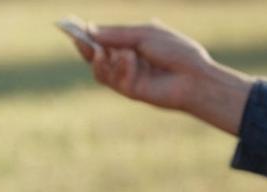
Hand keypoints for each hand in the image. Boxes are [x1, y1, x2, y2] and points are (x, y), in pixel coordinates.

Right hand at [72, 21, 254, 134]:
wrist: (194, 76)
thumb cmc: (176, 51)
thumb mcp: (145, 34)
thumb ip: (117, 34)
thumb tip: (89, 30)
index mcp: (131, 43)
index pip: (103, 39)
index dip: (87, 33)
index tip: (72, 25)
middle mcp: (125, 60)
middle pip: (96, 55)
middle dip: (85, 46)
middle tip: (76, 38)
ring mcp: (126, 76)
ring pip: (99, 69)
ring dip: (99, 59)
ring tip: (99, 51)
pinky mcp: (128, 90)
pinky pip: (112, 78)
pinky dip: (118, 66)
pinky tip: (128, 58)